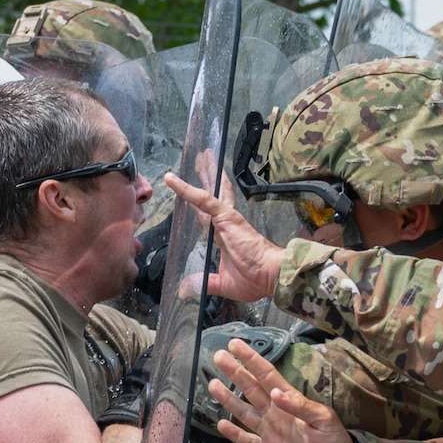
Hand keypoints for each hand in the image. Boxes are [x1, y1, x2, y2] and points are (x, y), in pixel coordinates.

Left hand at [164, 172, 284, 302]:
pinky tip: (172, 179)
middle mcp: (226, 224)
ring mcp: (226, 218)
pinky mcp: (225, 216)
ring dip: (205, 172)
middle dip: (207, 177)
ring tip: (201, 155)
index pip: (208, 215)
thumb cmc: (255, 280)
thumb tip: (186, 288)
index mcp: (225, 237)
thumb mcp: (223, 284)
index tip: (195, 192)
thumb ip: (205, 282)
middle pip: (212, 195)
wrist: (270, 276)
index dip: (200, 203)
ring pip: (210, 190)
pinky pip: (202, 199)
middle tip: (202, 161)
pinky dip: (185, 189)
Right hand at [209, 338, 354, 442]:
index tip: (236, 345)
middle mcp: (277, 414)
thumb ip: (300, 406)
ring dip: (229, 399)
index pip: (267, 376)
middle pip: (252, 389)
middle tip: (219, 356)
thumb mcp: (324, 420)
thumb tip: (275, 392)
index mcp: (290, 402)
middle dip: (235, 372)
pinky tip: (221, 424)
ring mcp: (270, 433)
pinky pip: (247, 441)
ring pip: (245, 412)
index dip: (252, 360)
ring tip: (213, 384)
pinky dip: (234, 434)